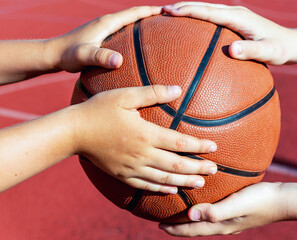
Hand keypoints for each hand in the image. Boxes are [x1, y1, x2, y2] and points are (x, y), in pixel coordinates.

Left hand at [49, 6, 161, 71]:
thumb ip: (100, 57)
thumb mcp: (85, 56)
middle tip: (169, 19)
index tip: (169, 11)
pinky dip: (135, 34)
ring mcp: (105, 30)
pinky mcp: (103, 37)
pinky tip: (140, 45)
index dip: (152, 11)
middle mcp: (107, 23)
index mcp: (108, 23)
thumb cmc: (68, 55)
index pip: (135, 12)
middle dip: (152, 15)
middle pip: (135, 15)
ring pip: (130, 23)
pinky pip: (124, 32)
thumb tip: (119, 61)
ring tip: (160, 31)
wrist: (54, 54)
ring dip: (145, 24)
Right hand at [72, 85, 217, 194]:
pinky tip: (172, 189)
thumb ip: (153, 93)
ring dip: (184, 181)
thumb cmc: (99, 110)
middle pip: (176, 165)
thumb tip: (178, 89)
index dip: (199, 146)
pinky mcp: (122, 175)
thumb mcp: (125, 95)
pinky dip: (162, 188)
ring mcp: (132, 168)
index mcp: (145, 134)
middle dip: (198, 168)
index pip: (180, 143)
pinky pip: (146, 186)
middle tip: (214, 170)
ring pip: (164, 178)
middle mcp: (142, 154)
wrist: (73, 132)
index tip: (214, 147)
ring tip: (201, 183)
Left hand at [159, 182, 283, 235]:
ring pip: (204, 222)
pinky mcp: (236, 212)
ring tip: (179, 214)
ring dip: (190, 220)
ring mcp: (231, 220)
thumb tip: (190, 215)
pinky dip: (202, 212)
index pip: (193, 230)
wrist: (283, 200)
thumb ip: (215, 211)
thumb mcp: (236, 205)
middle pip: (196, 228)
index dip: (175, 230)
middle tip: (163, 221)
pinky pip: (213, 214)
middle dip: (179, 226)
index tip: (158, 226)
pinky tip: (203, 204)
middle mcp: (224, 225)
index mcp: (221, 225)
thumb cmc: (260, 201)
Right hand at [164, 2, 296, 64]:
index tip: (169, 12)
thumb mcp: (270, 52)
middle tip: (160, 11)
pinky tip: (189, 26)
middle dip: (182, 7)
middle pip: (203, 6)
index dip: (189, 11)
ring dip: (187, 11)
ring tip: (168, 15)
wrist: (292, 43)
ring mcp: (234, 16)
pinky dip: (196, 18)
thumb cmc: (281, 50)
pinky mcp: (234, 22)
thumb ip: (252, 51)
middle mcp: (234, 12)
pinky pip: (211, 18)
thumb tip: (231, 50)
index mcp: (239, 17)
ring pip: (205, 10)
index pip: (209, 12)